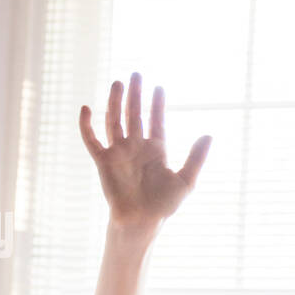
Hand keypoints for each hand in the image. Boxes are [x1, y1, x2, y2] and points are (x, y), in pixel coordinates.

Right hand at [79, 73, 211, 231]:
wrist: (142, 221)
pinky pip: (92, 140)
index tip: (159, 87)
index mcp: (156, 150)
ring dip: (115, 101)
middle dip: (135, 95)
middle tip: (136, 74)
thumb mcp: (186, 180)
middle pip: (134, 114)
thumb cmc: (163, 205)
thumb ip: (196, 158)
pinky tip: (86, 108)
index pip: (156, 121)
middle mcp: (136, 147)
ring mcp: (119, 152)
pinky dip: (87, 125)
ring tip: (118, 82)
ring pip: (114, 120)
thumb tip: (208, 135)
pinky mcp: (103, 161)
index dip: (157, 104)